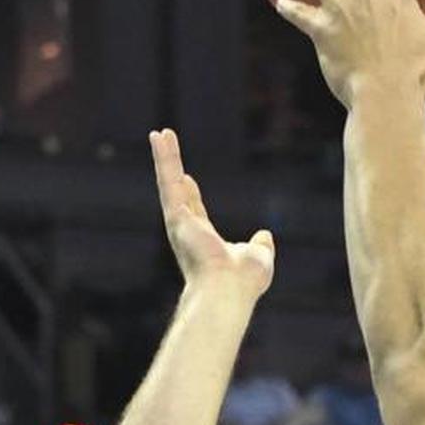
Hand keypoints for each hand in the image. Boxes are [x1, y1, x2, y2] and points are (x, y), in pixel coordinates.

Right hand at [150, 129, 273, 295]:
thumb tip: (265, 236)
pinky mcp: (176, 215)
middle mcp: (187, 231)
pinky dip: (164, 158)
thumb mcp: (259, 257)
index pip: (196, 211)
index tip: (187, 180)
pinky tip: (159, 138)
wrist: (228, 291)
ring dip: (165, 157)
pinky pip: (168, 179)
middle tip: (164, 151)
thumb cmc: (243, 282)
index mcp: (204, 241)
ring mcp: (179, 223)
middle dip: (171, 170)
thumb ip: (260, 246)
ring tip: (159, 134)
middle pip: (177, 192)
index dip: (191, 195)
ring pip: (169, 182)